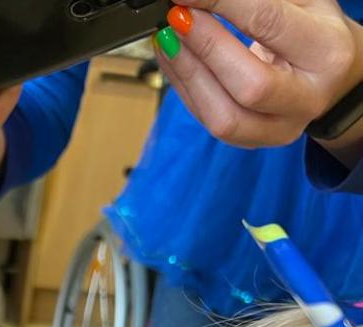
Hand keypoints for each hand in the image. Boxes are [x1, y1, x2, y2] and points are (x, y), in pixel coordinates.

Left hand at [157, 0, 362, 147]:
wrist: (330, 75)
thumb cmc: (311, 30)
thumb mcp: (299, 1)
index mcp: (325, 52)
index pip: (268, 23)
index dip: (222, 4)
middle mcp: (307, 99)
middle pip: (249, 86)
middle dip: (205, 48)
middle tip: (177, 18)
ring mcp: (280, 129)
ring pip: (224, 117)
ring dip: (186, 75)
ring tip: (167, 39)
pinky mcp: (253, 141)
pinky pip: (210, 121)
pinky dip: (184, 88)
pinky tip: (172, 59)